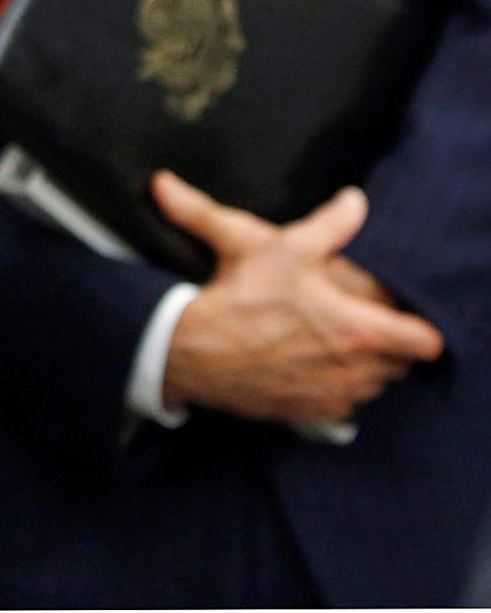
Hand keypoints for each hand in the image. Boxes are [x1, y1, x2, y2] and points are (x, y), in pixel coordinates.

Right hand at [155, 173, 441, 423]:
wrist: (189, 348)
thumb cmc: (238, 296)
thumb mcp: (279, 246)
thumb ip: (329, 224)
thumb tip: (356, 200)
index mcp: (360, 330)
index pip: (424, 340)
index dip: (417, 325)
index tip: (397, 312)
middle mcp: (356, 371)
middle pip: (401, 363)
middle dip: (387, 342)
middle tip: (358, 318)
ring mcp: (334, 396)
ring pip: (373, 384)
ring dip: (364, 366)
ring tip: (332, 341)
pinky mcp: (309, 413)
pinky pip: (344, 404)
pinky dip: (335, 387)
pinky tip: (308, 364)